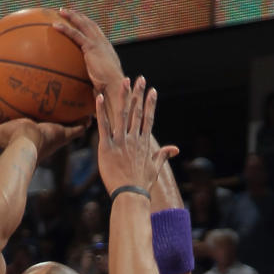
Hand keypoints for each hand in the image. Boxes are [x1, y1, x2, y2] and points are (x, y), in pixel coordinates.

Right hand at [0, 100, 85, 162]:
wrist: (28, 145)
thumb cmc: (45, 141)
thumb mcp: (64, 133)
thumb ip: (76, 128)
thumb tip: (89, 120)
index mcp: (31, 137)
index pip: (28, 129)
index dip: (29, 124)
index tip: (30, 115)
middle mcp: (15, 137)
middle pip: (9, 125)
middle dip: (7, 117)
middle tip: (7, 103)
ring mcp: (4, 136)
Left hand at [54, 7, 122, 94]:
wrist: (115, 86)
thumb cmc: (110, 89)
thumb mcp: (104, 81)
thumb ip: (96, 79)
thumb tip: (91, 90)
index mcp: (106, 49)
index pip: (97, 33)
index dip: (88, 25)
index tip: (81, 21)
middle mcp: (103, 43)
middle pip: (90, 24)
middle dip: (80, 16)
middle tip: (69, 12)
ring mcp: (97, 43)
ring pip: (83, 24)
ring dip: (72, 16)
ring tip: (61, 12)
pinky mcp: (91, 48)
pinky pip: (75, 35)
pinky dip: (65, 29)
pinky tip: (55, 26)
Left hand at [96, 76, 176, 198]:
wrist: (131, 195)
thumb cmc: (142, 184)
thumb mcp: (155, 168)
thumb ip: (163, 155)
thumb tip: (176, 149)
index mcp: (144, 143)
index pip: (148, 118)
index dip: (151, 103)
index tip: (152, 90)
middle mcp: (133, 139)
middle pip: (137, 111)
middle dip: (139, 94)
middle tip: (140, 78)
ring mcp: (120, 141)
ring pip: (122, 113)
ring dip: (123, 96)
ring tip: (124, 80)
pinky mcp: (107, 147)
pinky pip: (103, 125)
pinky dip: (100, 111)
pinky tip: (98, 97)